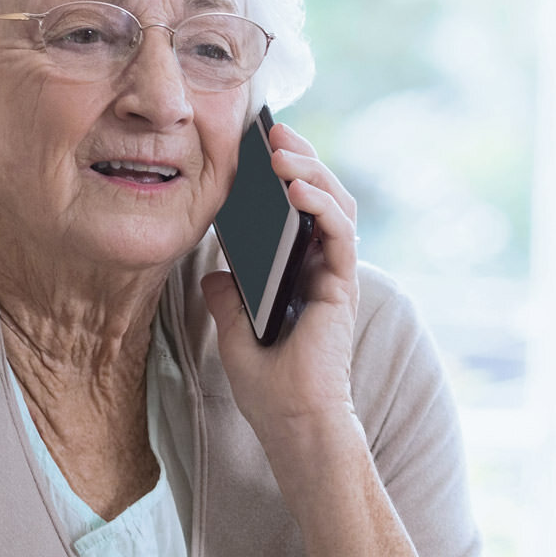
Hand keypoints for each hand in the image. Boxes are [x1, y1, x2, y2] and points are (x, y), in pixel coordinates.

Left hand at [200, 119, 362, 473]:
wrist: (292, 423)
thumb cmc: (269, 389)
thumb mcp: (234, 334)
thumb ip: (228, 301)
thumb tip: (213, 273)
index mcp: (299, 276)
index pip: (296, 213)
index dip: (283, 177)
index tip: (256, 147)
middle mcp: (322, 270)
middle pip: (321, 198)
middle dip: (300, 160)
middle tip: (272, 132)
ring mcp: (335, 276)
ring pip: (336, 206)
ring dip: (312, 172)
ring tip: (282, 150)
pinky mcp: (342, 285)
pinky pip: (340, 233)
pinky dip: (321, 204)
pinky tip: (296, 187)